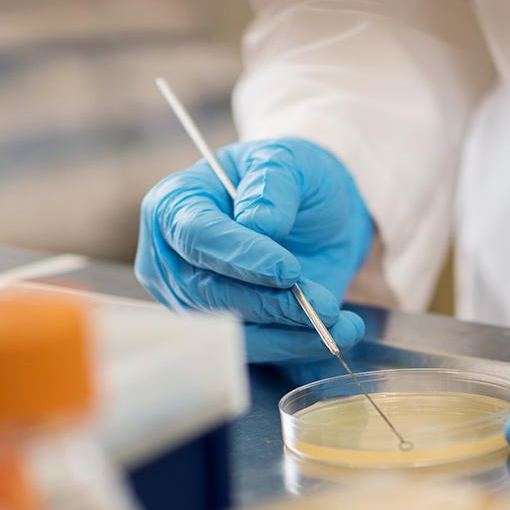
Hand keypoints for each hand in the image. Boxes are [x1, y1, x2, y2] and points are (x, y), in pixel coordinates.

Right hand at [136, 137, 373, 362]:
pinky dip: (297, 345)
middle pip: (208, 291)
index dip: (240, 256)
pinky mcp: (222, 329)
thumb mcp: (290, 161)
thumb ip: (272, 184)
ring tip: (338, 322)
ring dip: (288, 332)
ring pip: (231, 329)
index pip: (196, 236)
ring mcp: (191, 298)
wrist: (316, 214)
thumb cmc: (293, 178)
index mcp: (174, 204)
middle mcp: (171, 257)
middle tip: (323, 305)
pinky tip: (338, 333)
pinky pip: (254, 347)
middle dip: (269, 302)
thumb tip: (257, 223)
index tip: (288, 270)